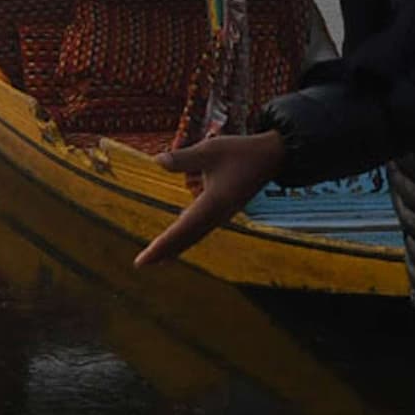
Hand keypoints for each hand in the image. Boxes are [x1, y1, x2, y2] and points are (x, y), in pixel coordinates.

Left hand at [135, 129, 286, 270]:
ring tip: (157, 258)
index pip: (181, 230)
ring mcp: (222, 214)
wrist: (273, 157)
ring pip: (194, 235)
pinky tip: (179, 238)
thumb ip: (183, 158)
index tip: (144, 260)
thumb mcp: (210, 150)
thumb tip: (157, 161)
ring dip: (175, 246)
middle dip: (164, 251)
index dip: (161, 245)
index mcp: (213, 204)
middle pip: (186, 238)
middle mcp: (217, 214)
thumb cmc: (242, 152)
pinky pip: (201, 227)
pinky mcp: (225, 209)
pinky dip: (187, 236)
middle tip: (141, 264)